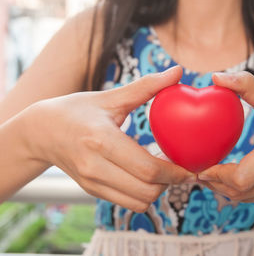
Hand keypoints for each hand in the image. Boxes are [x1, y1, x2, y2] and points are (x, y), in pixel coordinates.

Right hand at [23, 66, 193, 211]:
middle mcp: (95, 167)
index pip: (147, 169)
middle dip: (171, 181)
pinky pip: (128, 203)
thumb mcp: (110, 97)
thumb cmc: (76, 110)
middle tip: (181, 166)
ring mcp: (92, 182)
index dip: (175, 172)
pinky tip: (148, 176)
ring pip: (140, 201)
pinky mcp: (92, 191)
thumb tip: (178, 71)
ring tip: (165, 170)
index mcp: (101, 140)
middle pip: (147, 190)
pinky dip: (144, 193)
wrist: (40, 131)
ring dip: (159, 189)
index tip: (191, 166)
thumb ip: (146, 86)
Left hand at [198, 71, 253, 203]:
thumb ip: (247, 86)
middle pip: (243, 191)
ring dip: (228, 190)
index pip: (242, 176)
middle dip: (217, 184)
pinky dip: (245, 192)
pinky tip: (235, 181)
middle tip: (201, 173)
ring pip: (250, 198)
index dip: (217, 176)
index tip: (201, 168)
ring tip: (214, 177)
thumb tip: (215, 77)